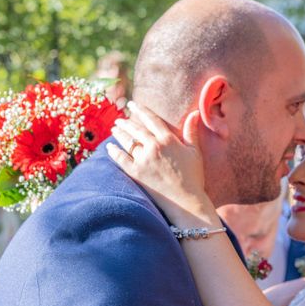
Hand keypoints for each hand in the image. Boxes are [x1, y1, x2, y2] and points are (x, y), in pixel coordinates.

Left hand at [107, 102, 214, 224]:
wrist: (186, 201)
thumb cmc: (193, 176)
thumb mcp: (195, 151)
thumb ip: (191, 131)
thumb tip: (195, 112)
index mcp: (168, 139)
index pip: (151, 119)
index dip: (141, 110)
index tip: (133, 104)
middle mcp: (154, 147)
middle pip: (136, 129)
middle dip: (126, 122)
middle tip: (120, 118)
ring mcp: (144, 160)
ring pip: (128, 142)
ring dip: (120, 133)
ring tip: (114, 129)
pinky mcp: (136, 173)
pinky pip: (121, 159)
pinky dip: (114, 152)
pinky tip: (109, 147)